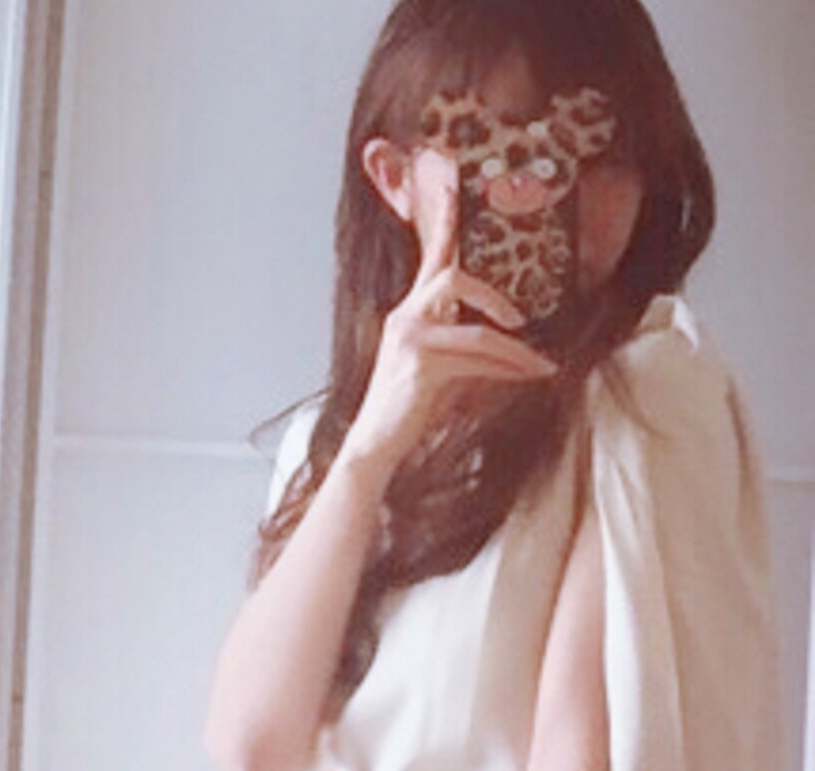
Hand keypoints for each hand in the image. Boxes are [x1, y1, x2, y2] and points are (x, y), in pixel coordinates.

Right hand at [343, 149, 557, 476]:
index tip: (456, 181)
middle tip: (523, 319)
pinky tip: (526, 377)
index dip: (445, 218)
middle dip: (496, 293)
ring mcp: (411, 335)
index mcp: (411, 312)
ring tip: (538, 361)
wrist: (375, 445)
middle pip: (454, 273)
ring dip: (514, 346)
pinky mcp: (421, 361)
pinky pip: (476, 353)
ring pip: (476, 321)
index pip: (431, 256)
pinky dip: (507, 367)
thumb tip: (511, 339)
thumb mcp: (438, 369)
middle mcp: (406, 315)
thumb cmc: (408, 410)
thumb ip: (464, 344)